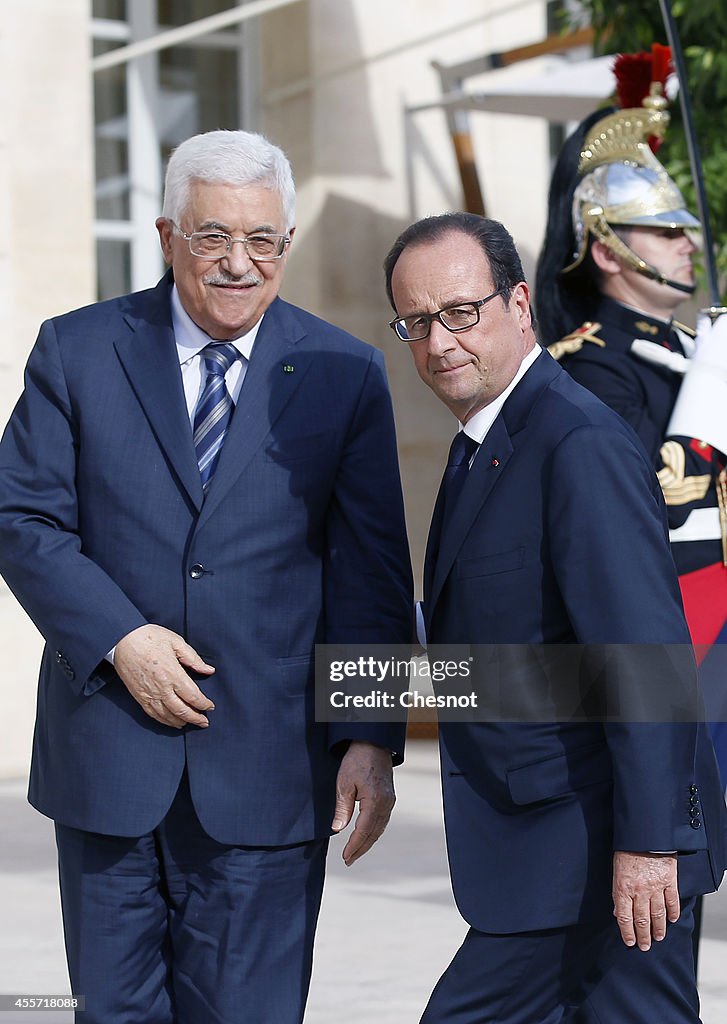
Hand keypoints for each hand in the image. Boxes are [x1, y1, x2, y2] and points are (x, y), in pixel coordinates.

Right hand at [114, 624, 215, 728]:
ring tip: (190, 723)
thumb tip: (209, 670)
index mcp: (173, 673)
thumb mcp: (176, 642)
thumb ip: (193, 658)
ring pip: (167, 716)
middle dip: (195, 718)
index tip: (210, 707)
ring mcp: (149, 694)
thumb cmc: (149, 637)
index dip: (203, 704)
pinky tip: (171, 722)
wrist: (122, 639)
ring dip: (181, 722)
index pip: (193, 696)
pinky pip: (153, 714)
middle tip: (204, 722)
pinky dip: (164, 721)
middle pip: (182, 710)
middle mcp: (161, 688)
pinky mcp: (139, 696)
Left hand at [331, 741, 395, 865]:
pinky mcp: (389, 798)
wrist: (373, 743)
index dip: (354, 846)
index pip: (364, 830)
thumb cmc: (357, 761)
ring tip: (355, 853)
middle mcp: (386, 804)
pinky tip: (365, 836)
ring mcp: (390, 801)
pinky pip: (382, 820)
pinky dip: (373, 831)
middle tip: (349, 861)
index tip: (345, 857)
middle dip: (361, 848)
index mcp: (375, 801)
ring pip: (379, 828)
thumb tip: (337, 830)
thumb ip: (342, 808)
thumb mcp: (344, 784)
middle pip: (374, 833)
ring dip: (367, 842)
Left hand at [612, 851, 679, 949]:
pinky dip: (673, 913)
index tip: (629, 942)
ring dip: (658, 929)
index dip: (627, 933)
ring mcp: (656, 887)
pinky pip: (672, 902)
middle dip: (643, 936)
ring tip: (658, 937)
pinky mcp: (669, 881)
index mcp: (623, 888)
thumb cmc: (627, 850)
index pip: (624, 918)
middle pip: (641, 920)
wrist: (644, 834)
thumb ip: (617, 893)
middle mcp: (639, 891)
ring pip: (658, 915)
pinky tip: (672, 920)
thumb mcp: (616, 871)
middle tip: (645, 946)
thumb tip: (618, 913)